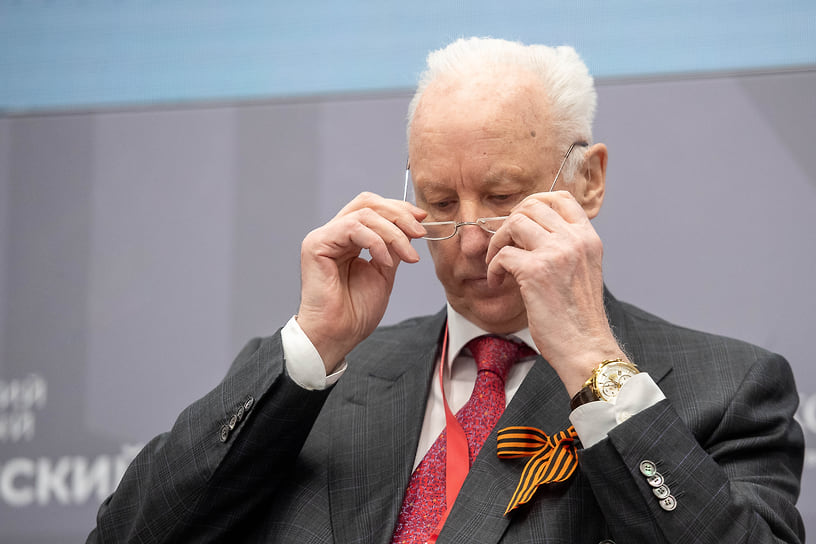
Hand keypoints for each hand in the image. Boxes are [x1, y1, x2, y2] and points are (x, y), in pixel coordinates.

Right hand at [297, 192, 426, 371]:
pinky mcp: (317, 244)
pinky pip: (352, 228)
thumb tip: (411, 226)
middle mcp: (334, 233)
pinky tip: (386, 262)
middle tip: (419, 232)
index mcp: (348, 239)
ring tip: (408, 255)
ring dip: (393, 233)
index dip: (398, 209)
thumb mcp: (384, 271)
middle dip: (398, 214)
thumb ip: (393, 247)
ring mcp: (324, 237)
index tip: (422, 219)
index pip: (372, 208)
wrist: (339, 334)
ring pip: (364, 214)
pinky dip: (376, 242)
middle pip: (367, 202)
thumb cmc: (356, 311)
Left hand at [485, 191, 626, 395]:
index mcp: (588, 238)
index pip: (561, 198)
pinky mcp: (535, 271)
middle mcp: (574, 240)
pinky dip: (493, 268)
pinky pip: (502, 255)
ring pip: (514, 223)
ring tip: (497, 263)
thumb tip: (532, 233)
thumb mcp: (582, 271)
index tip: (520, 221)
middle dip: (510, 222)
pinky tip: (497, 283)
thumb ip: (565, 249)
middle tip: (503, 245)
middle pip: (532, 206)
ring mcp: (556, 253)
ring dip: (498, 242)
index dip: (534, 202)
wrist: (586, 347)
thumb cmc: (579, 317)